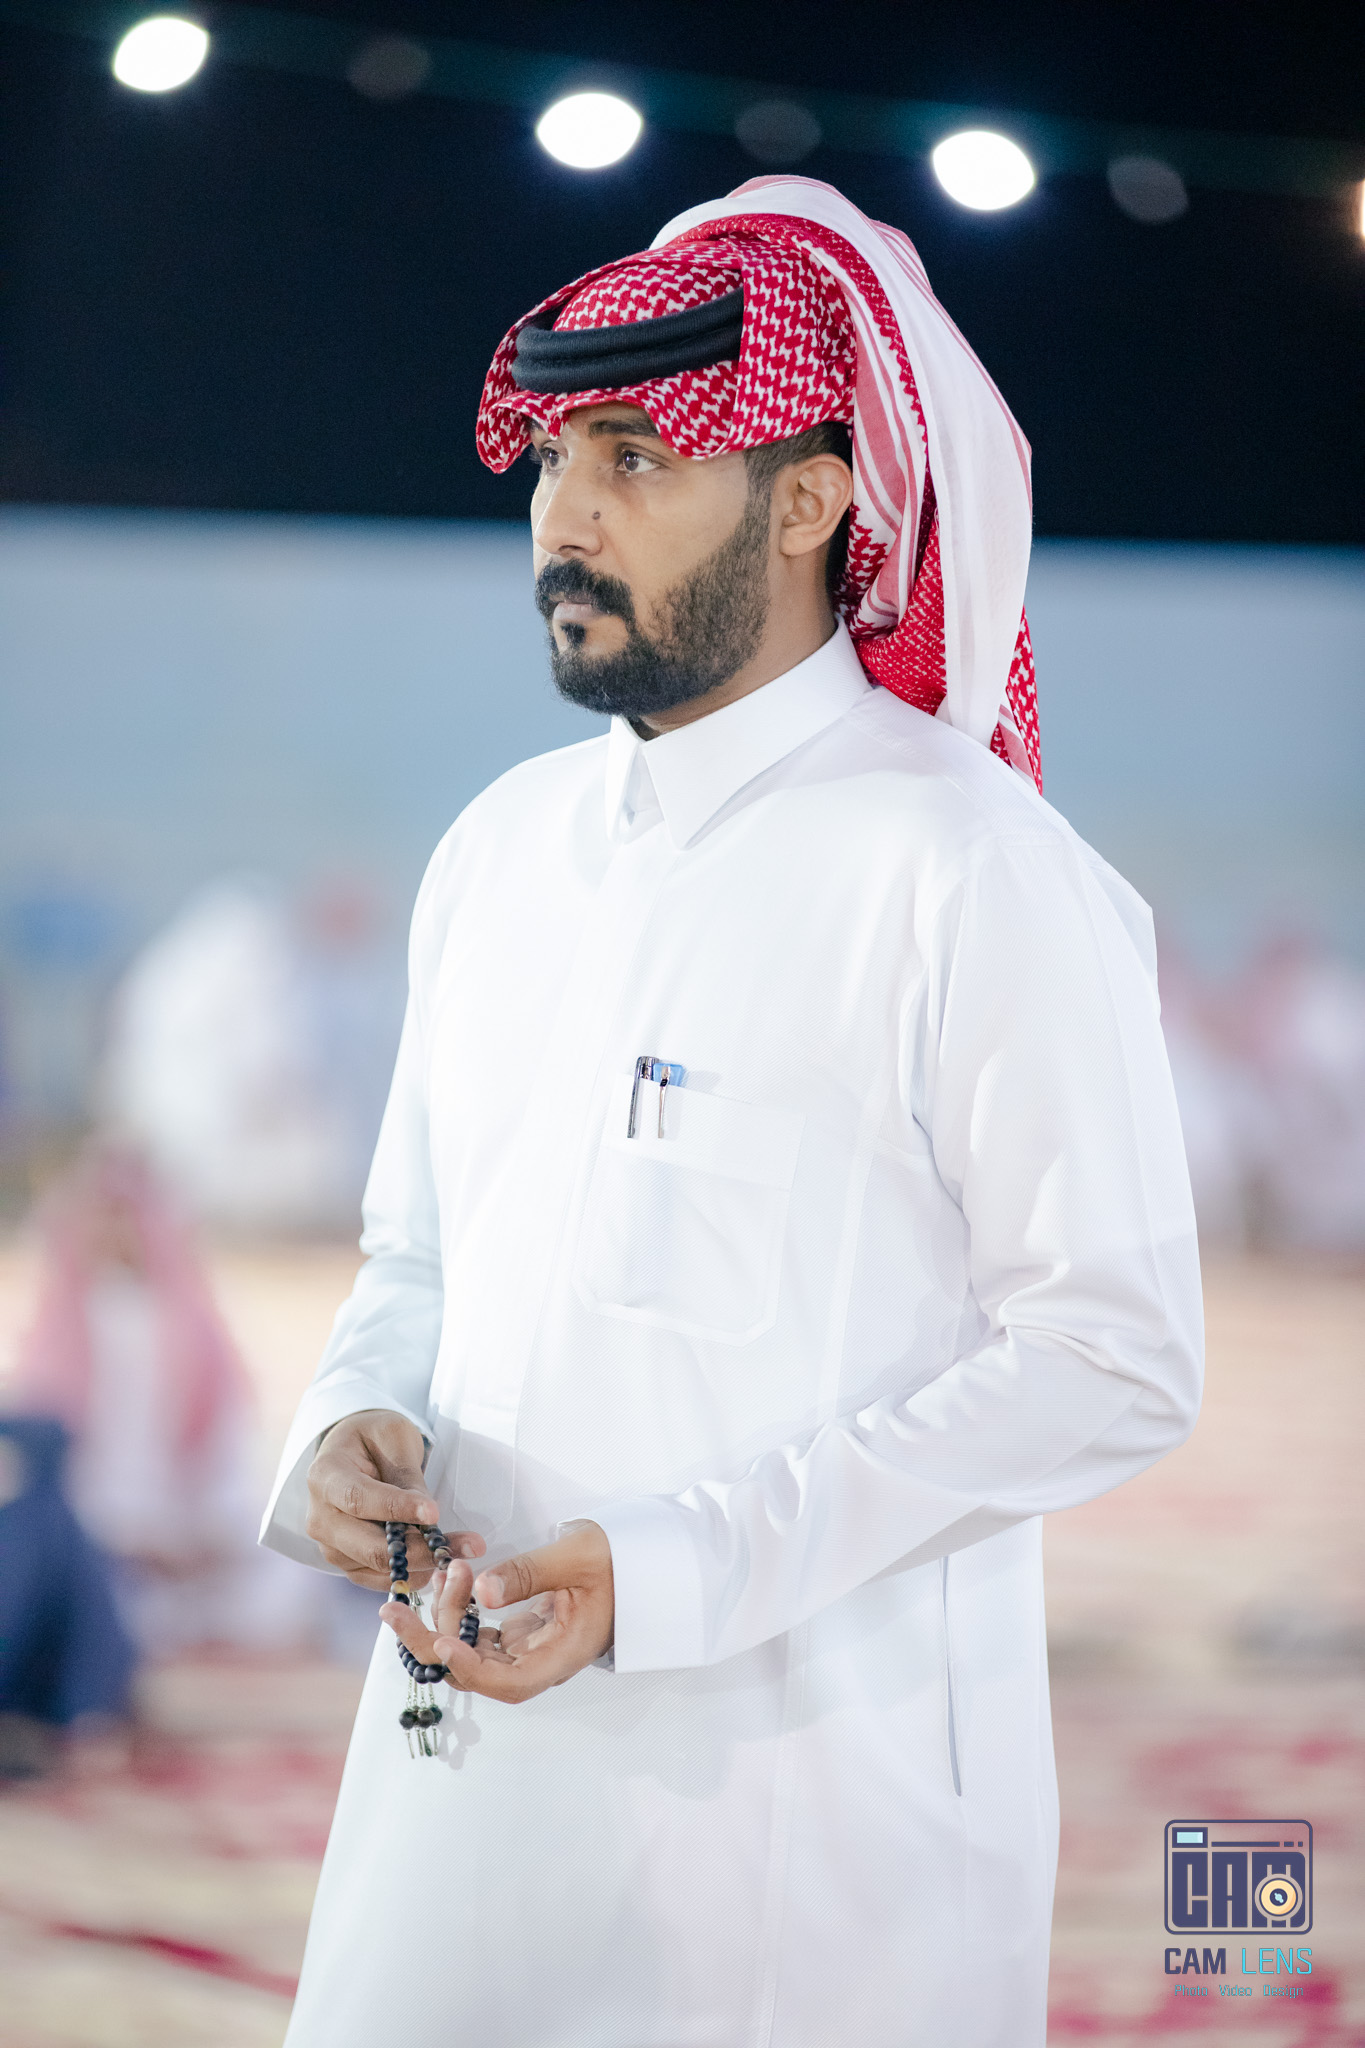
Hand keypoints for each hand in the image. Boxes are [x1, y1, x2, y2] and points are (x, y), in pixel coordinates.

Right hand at [304, 1409, 484, 1590]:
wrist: (351, 1453)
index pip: (359, 1499)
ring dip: (424, 1563)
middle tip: (468, 1545)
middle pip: (370, 1546)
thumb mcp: (393, 1438)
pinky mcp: (347, 1562)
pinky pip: (380, 1578)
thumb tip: (425, 1514)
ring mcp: (330, 1545)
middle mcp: (320, 1517)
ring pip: (378, 1567)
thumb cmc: (373, 1438)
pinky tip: (438, 1559)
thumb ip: (405, 1475)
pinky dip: (412, 1573)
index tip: (434, 1512)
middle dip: (421, 1549)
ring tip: (462, 1549)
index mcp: (326, 1476)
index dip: (396, 1509)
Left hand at [381, 1521, 613, 1702]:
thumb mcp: (578, 1555)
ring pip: (471, 1652)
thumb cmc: (617, 1559)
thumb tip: (483, 1591)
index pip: (509, 1681)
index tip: (440, 1641)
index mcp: (562, 1654)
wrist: (638, 1562)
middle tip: (394, 1612)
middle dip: (431, 1642)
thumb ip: (530, 1572)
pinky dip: (458, 1610)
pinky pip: (478, 1634)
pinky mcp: (519, 1635)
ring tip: (439, 1574)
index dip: (470, 1668)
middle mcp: (540, 1662)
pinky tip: (449, 1581)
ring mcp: (528, 1650)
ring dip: (443, 1618)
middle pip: (477, 1671)